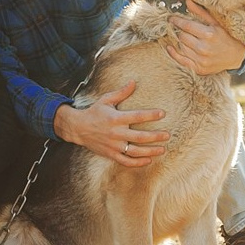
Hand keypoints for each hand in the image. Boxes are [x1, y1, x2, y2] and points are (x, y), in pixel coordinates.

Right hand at [53, 80, 168, 167]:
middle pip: (139, 137)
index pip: (136, 116)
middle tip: (167, 135)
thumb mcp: (106, 100)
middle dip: (155, 137)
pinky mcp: (111, 154)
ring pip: (135, 151)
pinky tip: (148, 160)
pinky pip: (126, 161)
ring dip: (150, 151)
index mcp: (115, 118)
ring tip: (163, 149)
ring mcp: (113, 145)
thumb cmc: (94, 112)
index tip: (162, 113)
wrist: (77, 128)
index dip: (150, 115)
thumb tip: (133, 82)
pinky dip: (138, 163)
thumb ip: (121, 92)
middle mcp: (115, 133)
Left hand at [167, 0, 244, 74]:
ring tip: (178, 36)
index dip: (177, 21)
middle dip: (178, 31)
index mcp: (209, 35)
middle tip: (177, 28)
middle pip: (182, 37)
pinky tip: (170, 47)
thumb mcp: (215, 23)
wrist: (236, 57)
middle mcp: (204, 48)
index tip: (172, 19)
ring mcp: (201, 60)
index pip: (187, 26)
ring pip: (180, 47)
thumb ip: (200, 12)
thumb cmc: (225, 38)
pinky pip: (180, 60)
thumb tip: (187, 1)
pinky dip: (173, 53)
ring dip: (178, 41)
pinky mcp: (199, 68)